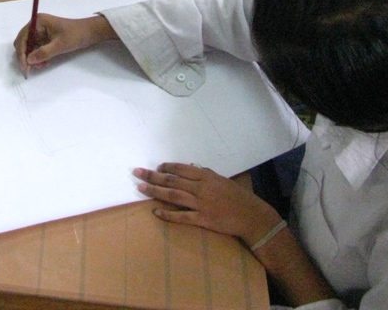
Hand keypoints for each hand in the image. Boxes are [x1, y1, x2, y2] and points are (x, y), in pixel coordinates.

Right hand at [14, 13, 116, 74]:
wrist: (90, 33)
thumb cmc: (76, 35)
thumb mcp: (60, 45)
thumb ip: (43, 53)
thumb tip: (28, 61)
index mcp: (38, 21)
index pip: (23, 38)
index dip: (21, 53)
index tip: (24, 67)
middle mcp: (36, 25)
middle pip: (23, 43)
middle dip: (26, 56)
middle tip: (30, 70)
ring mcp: (40, 31)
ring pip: (29, 48)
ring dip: (33, 58)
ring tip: (42, 66)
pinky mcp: (45, 38)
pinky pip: (36, 49)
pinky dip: (38, 57)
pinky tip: (45, 62)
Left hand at [133, 164, 275, 241]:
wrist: (249, 215)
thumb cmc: (236, 195)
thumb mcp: (220, 179)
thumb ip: (204, 173)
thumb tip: (189, 166)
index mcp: (206, 176)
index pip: (181, 169)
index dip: (167, 167)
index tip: (156, 167)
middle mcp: (201, 188)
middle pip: (173, 181)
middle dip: (153, 176)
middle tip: (137, 173)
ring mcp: (201, 204)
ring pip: (174, 196)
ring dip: (156, 191)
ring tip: (141, 188)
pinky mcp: (202, 219)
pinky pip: (182, 216)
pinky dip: (168, 214)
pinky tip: (156, 211)